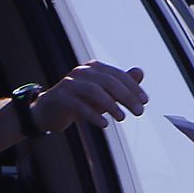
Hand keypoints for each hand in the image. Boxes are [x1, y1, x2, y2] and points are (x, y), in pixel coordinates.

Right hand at [0, 62, 146, 159]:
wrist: (49, 113)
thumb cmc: (80, 103)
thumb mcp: (103, 95)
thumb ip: (121, 84)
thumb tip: (140, 72)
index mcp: (94, 68)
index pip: (118, 75)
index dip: (133, 88)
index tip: (144, 101)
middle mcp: (81, 72)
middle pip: (108, 81)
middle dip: (126, 96)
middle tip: (139, 112)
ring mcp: (69, 84)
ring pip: (94, 90)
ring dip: (111, 105)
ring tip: (122, 118)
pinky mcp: (60, 97)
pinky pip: (79, 105)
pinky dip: (93, 115)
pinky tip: (104, 124)